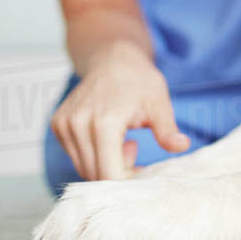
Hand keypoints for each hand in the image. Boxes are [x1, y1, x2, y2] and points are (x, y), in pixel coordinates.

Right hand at [49, 42, 189, 180]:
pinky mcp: (57, 124)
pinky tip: (107, 134)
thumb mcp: (159, 103)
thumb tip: (183, 146)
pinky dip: (92, 154)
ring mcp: (64, 124)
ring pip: (83, 168)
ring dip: (105, 163)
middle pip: (95, 175)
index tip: (143, 170)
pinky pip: (75, 155)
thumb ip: (167, 129)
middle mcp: (78, 124)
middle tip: (134, 148)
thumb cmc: (139, 81)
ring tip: (122, 140)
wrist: (112, 58)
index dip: (128, 181)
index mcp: (104, 122)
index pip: (109, 175)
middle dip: (118, 172)